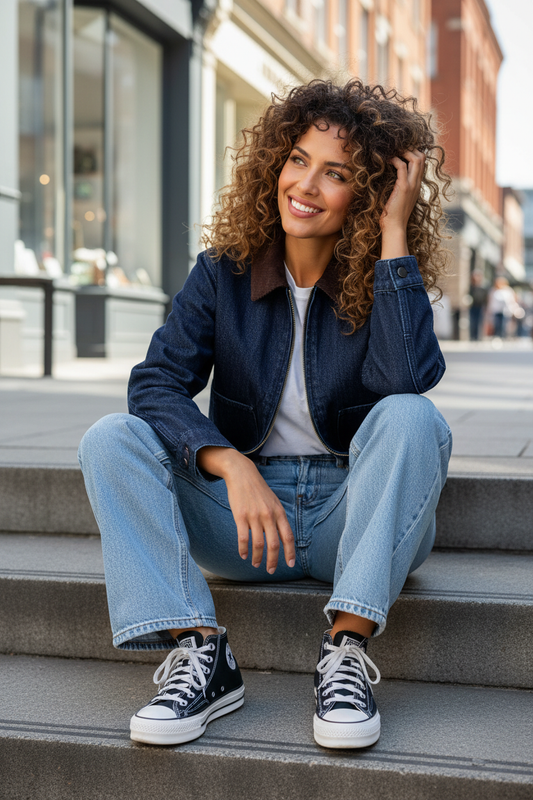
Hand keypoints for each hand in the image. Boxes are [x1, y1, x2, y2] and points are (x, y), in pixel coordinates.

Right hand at [197, 447, 295, 573]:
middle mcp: (269, 515)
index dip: (290, 552)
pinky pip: (243, 538)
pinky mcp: (240, 516)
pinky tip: (243, 555)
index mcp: (279, 512)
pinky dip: (243, 549)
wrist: (242, 474)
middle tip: (270, 570)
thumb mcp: (273, 502)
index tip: (290, 564)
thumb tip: (282, 537)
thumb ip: (278, 518)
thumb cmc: (258, 490)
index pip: (288, 536)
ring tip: (256, 564)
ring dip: (258, 557)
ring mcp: (254, 516)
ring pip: (258, 544)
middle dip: (273, 561)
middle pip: (274, 544)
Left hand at [379, 149, 425, 259]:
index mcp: (416, 186)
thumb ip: (399, 189)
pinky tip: (389, 160)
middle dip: (410, 149)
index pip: (422, 163)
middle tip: (398, 148)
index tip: (401, 152)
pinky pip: (402, 167)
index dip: (414, 154)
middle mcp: (417, 184)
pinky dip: (396, 160)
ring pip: (416, 159)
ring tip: (394, 151)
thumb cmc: (393, 216)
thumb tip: (391, 181)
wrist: (394, 228)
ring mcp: (412, 185)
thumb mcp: (399, 199)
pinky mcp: (403, 188)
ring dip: (405, 151)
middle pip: (422, 157)